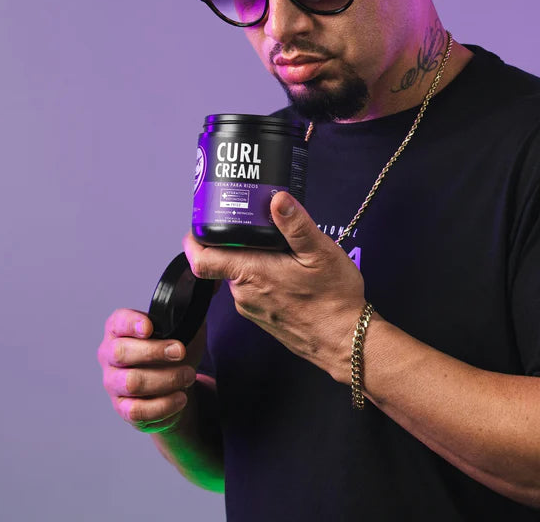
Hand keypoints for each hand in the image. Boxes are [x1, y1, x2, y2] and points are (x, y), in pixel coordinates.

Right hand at [98, 308, 204, 432]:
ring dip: (166, 379)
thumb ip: (190, 312)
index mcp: (120, 329)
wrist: (175, 386)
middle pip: (121, 352)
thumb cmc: (175, 351)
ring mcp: (113, 383)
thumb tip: (206, 294)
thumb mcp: (184, 328)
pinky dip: (163, 404)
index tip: (150, 327)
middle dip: (154, 351)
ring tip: (189, 376)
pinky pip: (137, 410)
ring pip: (131, 383)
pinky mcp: (123, 409)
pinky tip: (180, 397)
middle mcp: (110, 355)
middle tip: (180, 352)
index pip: (119, 322)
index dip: (132, 324)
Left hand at [184, 191, 365, 382]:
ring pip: (239, 276)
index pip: (200, 259)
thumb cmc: (333, 299)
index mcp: (251, 274)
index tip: (202, 223)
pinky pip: (252, 290)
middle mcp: (243, 294)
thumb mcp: (320, 253)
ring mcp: (251, 308)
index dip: (195, 239)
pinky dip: (262, 276)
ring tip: (278, 247)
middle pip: (222, 262)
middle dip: (235, 242)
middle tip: (256, 223)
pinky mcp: (263, 317)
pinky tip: (287, 271)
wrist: (345, 341)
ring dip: (252, 260)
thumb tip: (277, 198)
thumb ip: (295, 224)